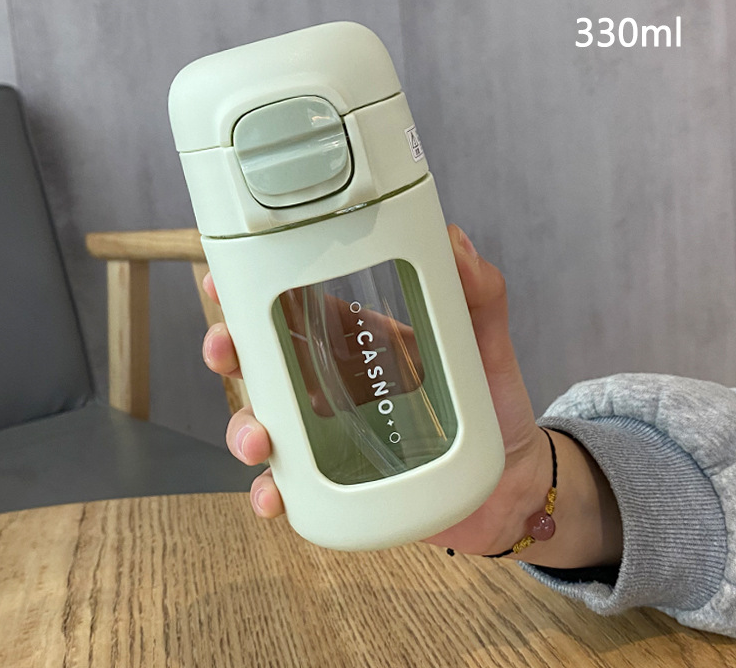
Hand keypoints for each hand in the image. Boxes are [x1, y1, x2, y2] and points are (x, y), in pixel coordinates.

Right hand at [203, 225, 621, 566]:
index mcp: (359, 341)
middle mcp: (334, 385)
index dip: (251, 294)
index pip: (294, 309)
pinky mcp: (339, 486)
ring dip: (243, 428)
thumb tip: (454, 239)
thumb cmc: (493, 404)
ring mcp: (331, 437)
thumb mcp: (486, 340)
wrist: (514, 480)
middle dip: (229, 353)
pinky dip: (272, 493)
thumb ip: (479, 291)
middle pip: (261, 363)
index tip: (222, 281)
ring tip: (260, 437)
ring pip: (264, 424)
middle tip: (225, 350)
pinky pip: (292, 488)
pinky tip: (274, 496)